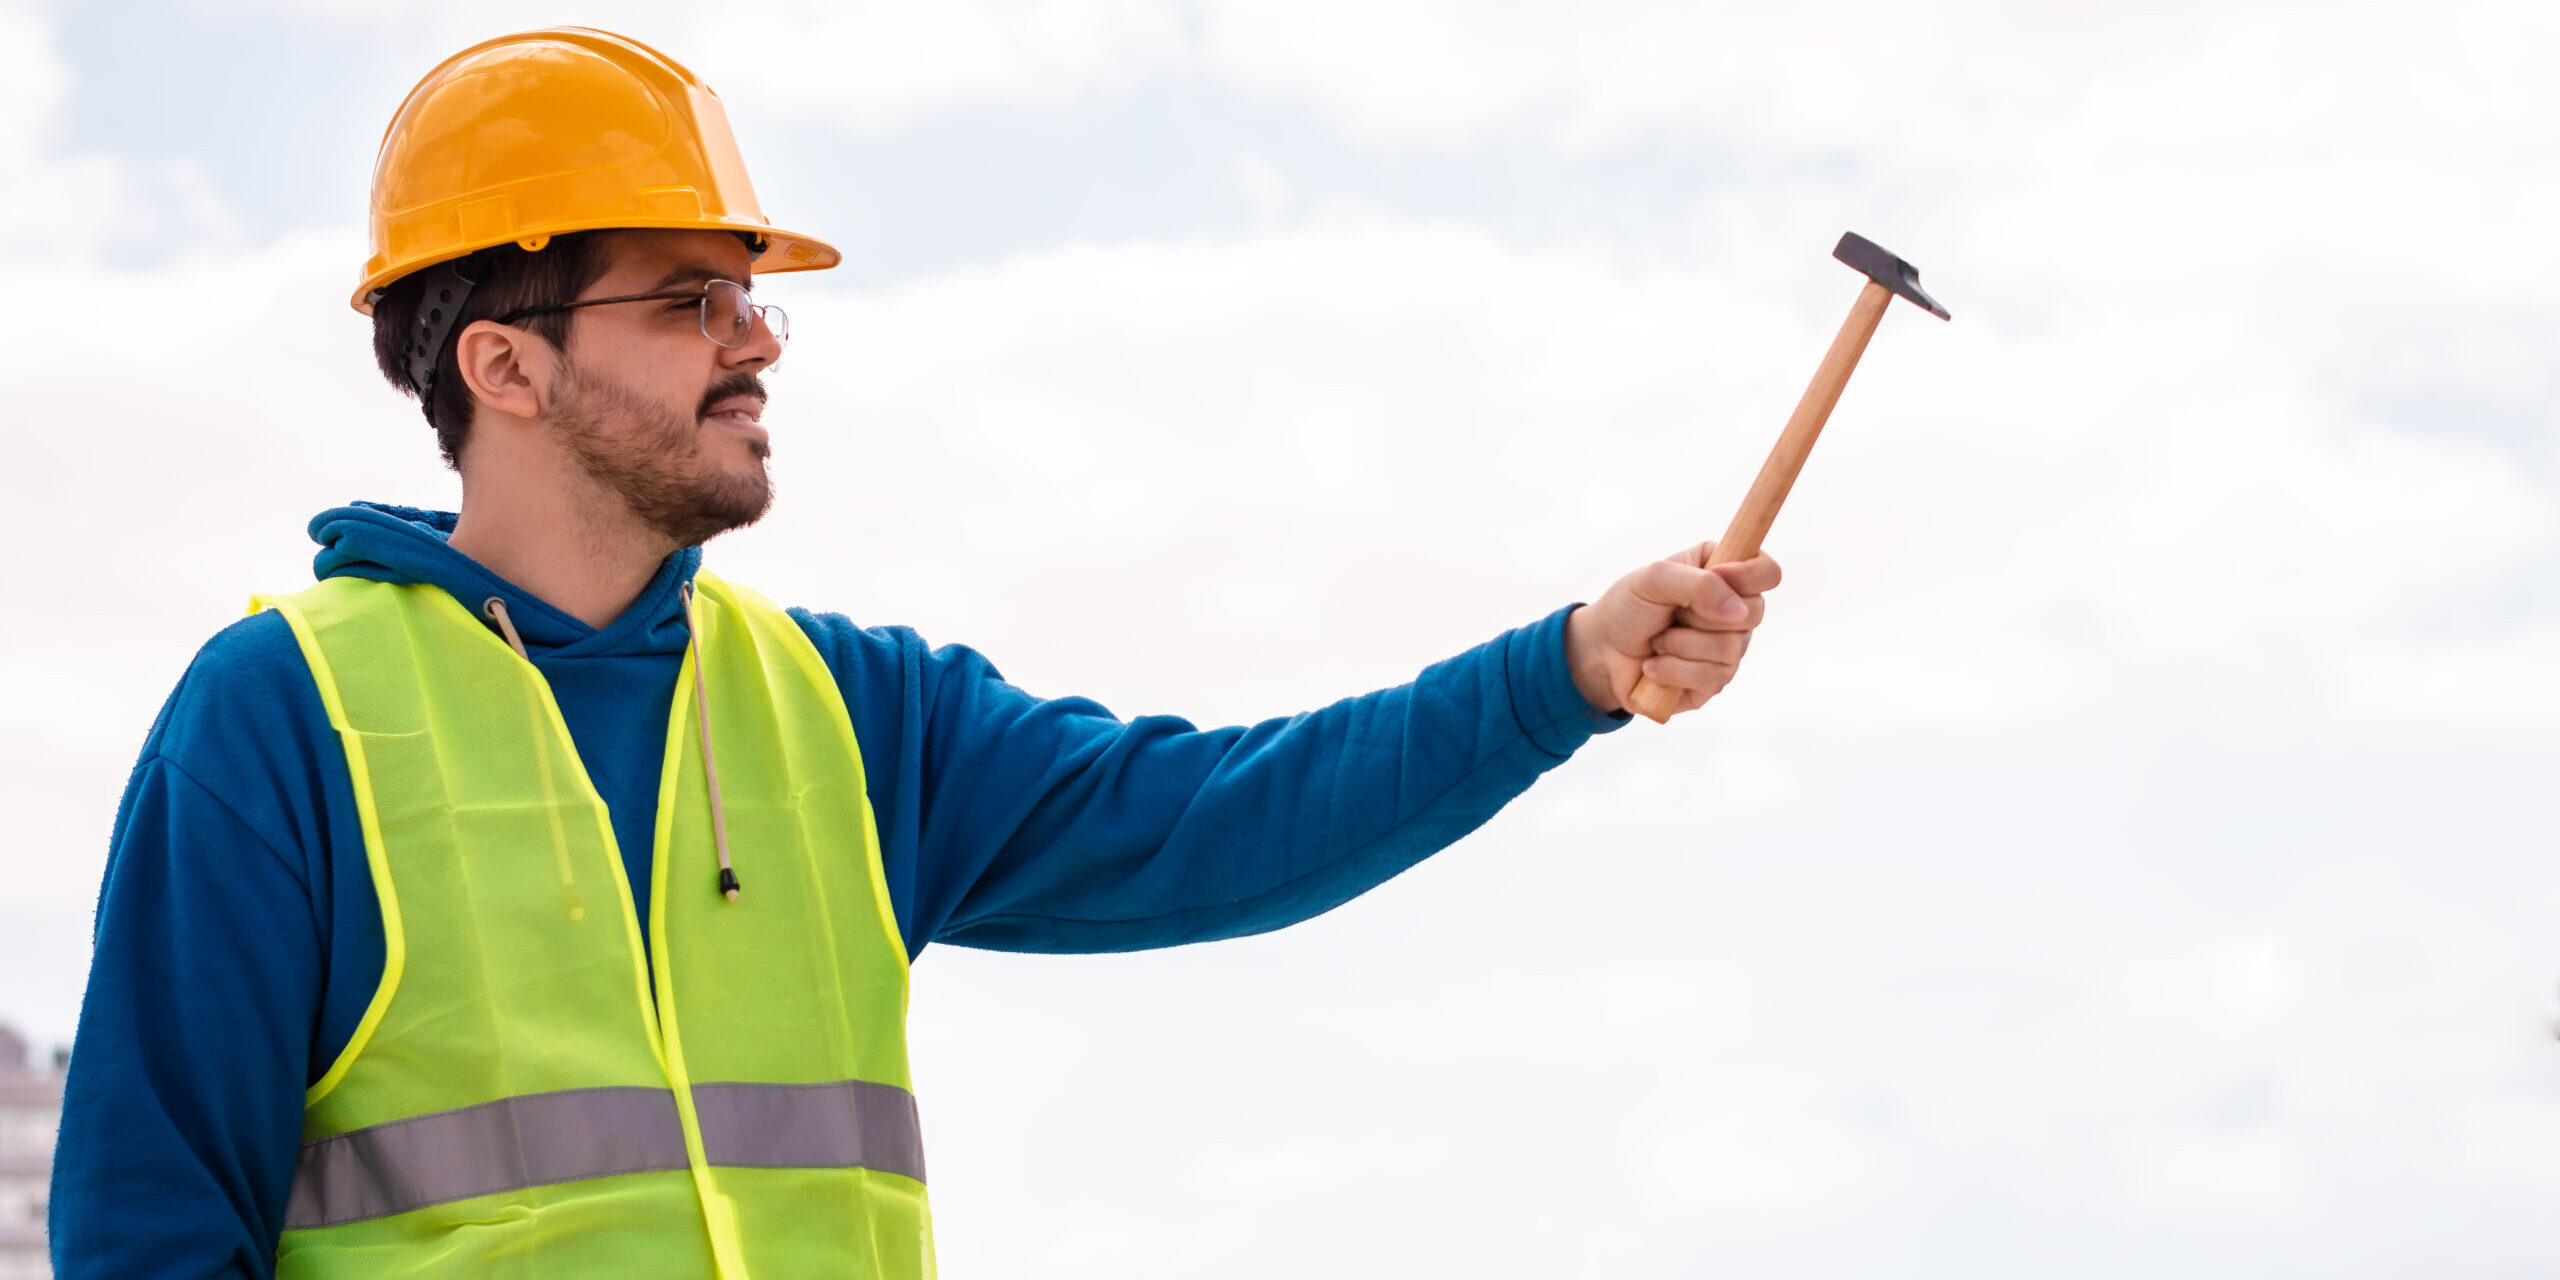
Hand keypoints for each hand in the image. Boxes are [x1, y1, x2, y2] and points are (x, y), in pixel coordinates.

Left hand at [1565, 541, 1780, 718]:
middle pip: (1754, 613)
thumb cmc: (1629, 607)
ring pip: (1731, 649)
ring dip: (1681, 644)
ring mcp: (1728, 649)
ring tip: (1658, 641)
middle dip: (1701, 615)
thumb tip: (1737, 612)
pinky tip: (1654, 666)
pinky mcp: (1714, 682)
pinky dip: (1674, 670)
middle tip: (1672, 613)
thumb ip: (1698, 584)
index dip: (1749, 575)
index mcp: (1724, 573)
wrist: (1600, 651)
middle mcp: (1733, 611)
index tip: (1717, 575)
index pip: (1767, 572)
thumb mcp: (1654, 579)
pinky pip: (1712, 677)